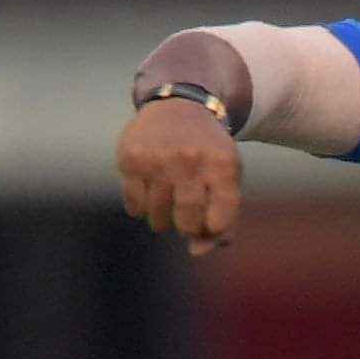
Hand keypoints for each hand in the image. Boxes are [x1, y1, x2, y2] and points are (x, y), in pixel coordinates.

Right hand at [117, 100, 241, 255]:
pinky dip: (140, 208)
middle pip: (187, 221)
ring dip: (161, 220)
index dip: (213, 227)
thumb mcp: (228, 180)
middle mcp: (191, 160)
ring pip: (158, 216)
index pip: (219, 221)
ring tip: (167, 204)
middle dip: (186, 226)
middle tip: (184, 216)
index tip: (209, 217)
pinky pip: (134, 204)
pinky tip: (148, 194)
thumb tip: (196, 252)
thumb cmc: (209, 155)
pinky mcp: (131, 158)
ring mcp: (159, 158)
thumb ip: (223, 223)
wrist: (181, 105)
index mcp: (223, 166)